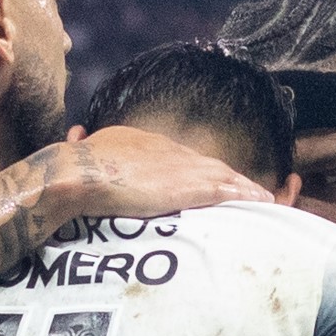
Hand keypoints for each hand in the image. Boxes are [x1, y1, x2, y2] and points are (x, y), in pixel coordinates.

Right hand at [55, 126, 272, 219]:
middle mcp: (169, 150)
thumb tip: (77, 133)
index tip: (210, 178)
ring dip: (243, 187)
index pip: (182, 157)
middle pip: (208, 164)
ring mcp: (180, 167)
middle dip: (228, 177)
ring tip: (262, 197)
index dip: (199, 169)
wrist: (77, 172)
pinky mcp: (187, 187)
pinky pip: (225, 190)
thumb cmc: (73, 166)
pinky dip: (244, 195)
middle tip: (247, 189)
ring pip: (222, 175)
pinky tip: (261, 201)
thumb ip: (89, 143)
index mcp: (146, 142)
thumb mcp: (85, 147)